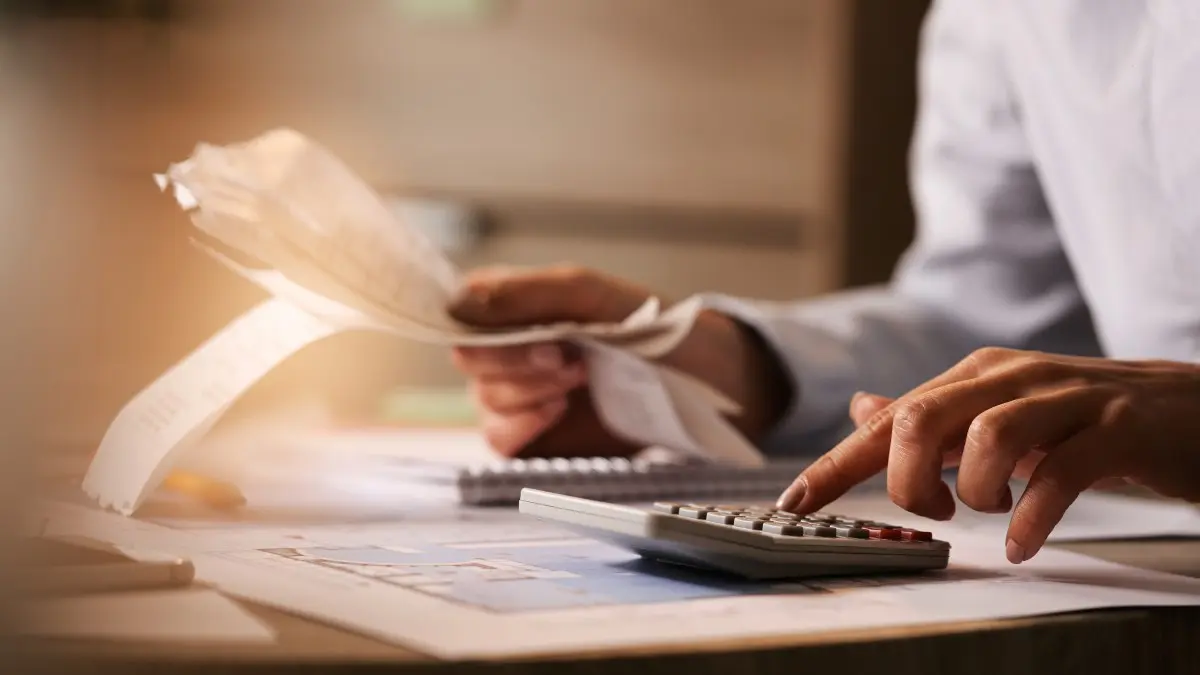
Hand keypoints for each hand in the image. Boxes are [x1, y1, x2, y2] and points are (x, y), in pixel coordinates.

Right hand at [448, 265, 790, 456]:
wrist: (705, 381)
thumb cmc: (652, 328)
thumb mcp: (592, 295)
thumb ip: (527, 293)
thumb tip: (460, 301)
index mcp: (515, 308)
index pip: (461, 314)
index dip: (485, 328)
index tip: (537, 334)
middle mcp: (510, 352)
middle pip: (470, 361)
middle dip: (516, 363)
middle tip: (570, 360)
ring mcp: (522, 397)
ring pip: (484, 403)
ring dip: (526, 394)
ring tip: (576, 383)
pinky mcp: (537, 440)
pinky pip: (501, 441)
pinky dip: (522, 427)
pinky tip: (557, 412)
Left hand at [776, 347, 1199, 562]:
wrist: (1192, 409)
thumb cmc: (1083, 418)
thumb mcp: (998, 411)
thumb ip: (931, 415)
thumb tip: (861, 410)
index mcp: (975, 376)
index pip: (890, 419)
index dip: (836, 464)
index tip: (795, 505)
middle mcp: (1011, 377)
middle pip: (923, 416)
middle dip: (905, 478)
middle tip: (930, 511)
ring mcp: (1067, 399)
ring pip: (988, 437)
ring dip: (975, 492)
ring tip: (988, 515)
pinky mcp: (1116, 429)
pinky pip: (1061, 473)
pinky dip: (1032, 516)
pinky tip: (1022, 542)